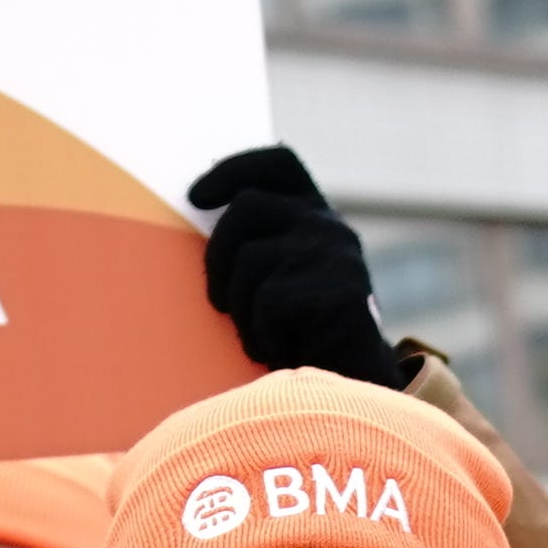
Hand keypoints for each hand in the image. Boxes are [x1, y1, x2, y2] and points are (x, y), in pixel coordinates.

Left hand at [191, 145, 402, 385]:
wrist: (351, 384)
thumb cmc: (301, 332)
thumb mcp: (283, 275)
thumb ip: (258, 243)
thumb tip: (198, 220)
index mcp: (314, 214)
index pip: (278, 163)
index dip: (234, 170)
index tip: (195, 197)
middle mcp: (328, 224)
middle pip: (246, 208)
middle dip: (217, 256)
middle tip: (219, 302)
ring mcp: (336, 254)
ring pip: (250, 262)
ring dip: (242, 310)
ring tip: (263, 335)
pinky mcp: (340, 289)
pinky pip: (269, 303)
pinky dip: (263, 335)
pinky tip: (280, 349)